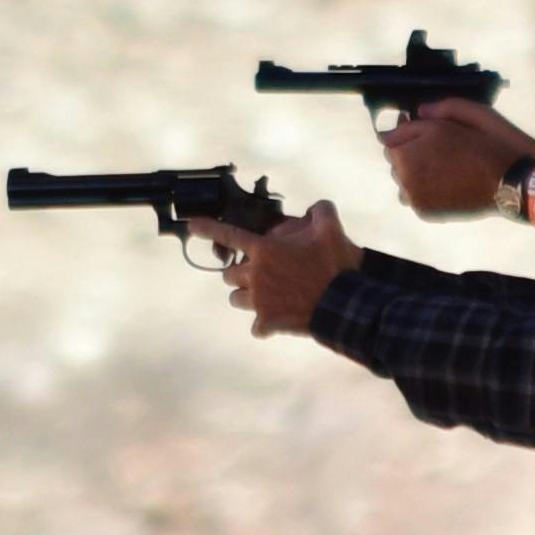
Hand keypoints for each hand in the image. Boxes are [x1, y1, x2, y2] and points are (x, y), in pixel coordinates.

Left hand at [201, 199, 359, 334]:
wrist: (343, 304)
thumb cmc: (334, 265)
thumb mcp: (331, 228)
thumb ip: (319, 211)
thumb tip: (315, 208)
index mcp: (264, 251)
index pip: (228, 235)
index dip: (208, 228)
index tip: (192, 226)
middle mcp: (255, 276)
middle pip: (229, 274)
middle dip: (240, 272)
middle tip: (260, 272)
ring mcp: (259, 302)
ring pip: (236, 299)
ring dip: (246, 295)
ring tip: (265, 294)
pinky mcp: (269, 322)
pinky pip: (256, 326)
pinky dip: (263, 324)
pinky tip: (276, 319)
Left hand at [382, 99, 534, 222]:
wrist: (509, 182)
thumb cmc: (488, 144)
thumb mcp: (465, 114)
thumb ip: (433, 110)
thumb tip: (413, 114)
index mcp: (408, 153)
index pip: (389, 141)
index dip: (405, 134)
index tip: (422, 131)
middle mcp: (405, 178)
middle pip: (396, 164)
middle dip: (411, 155)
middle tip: (439, 151)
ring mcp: (414, 199)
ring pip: (404, 183)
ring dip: (415, 175)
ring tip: (443, 169)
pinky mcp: (426, 213)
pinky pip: (414, 199)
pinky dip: (424, 191)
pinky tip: (446, 184)